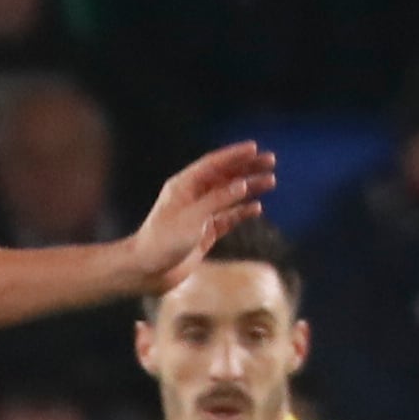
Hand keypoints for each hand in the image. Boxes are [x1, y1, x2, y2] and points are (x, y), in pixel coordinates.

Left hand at [124, 142, 276, 293]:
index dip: (234, 155)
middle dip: (247, 168)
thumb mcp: (192, 218)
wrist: (148, 271)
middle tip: (271, 161)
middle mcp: (192, 196)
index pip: (213, 164)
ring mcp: (199, 215)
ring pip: (229, 196)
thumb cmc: (163, 241)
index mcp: (183, 185)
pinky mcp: (204, 233)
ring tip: (270, 181)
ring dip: (249, 188)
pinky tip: (257, 208)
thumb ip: (218, 200)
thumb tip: (242, 185)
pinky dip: (242, 211)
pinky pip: (227, 217)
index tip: (254, 147)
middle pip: (224, 176)